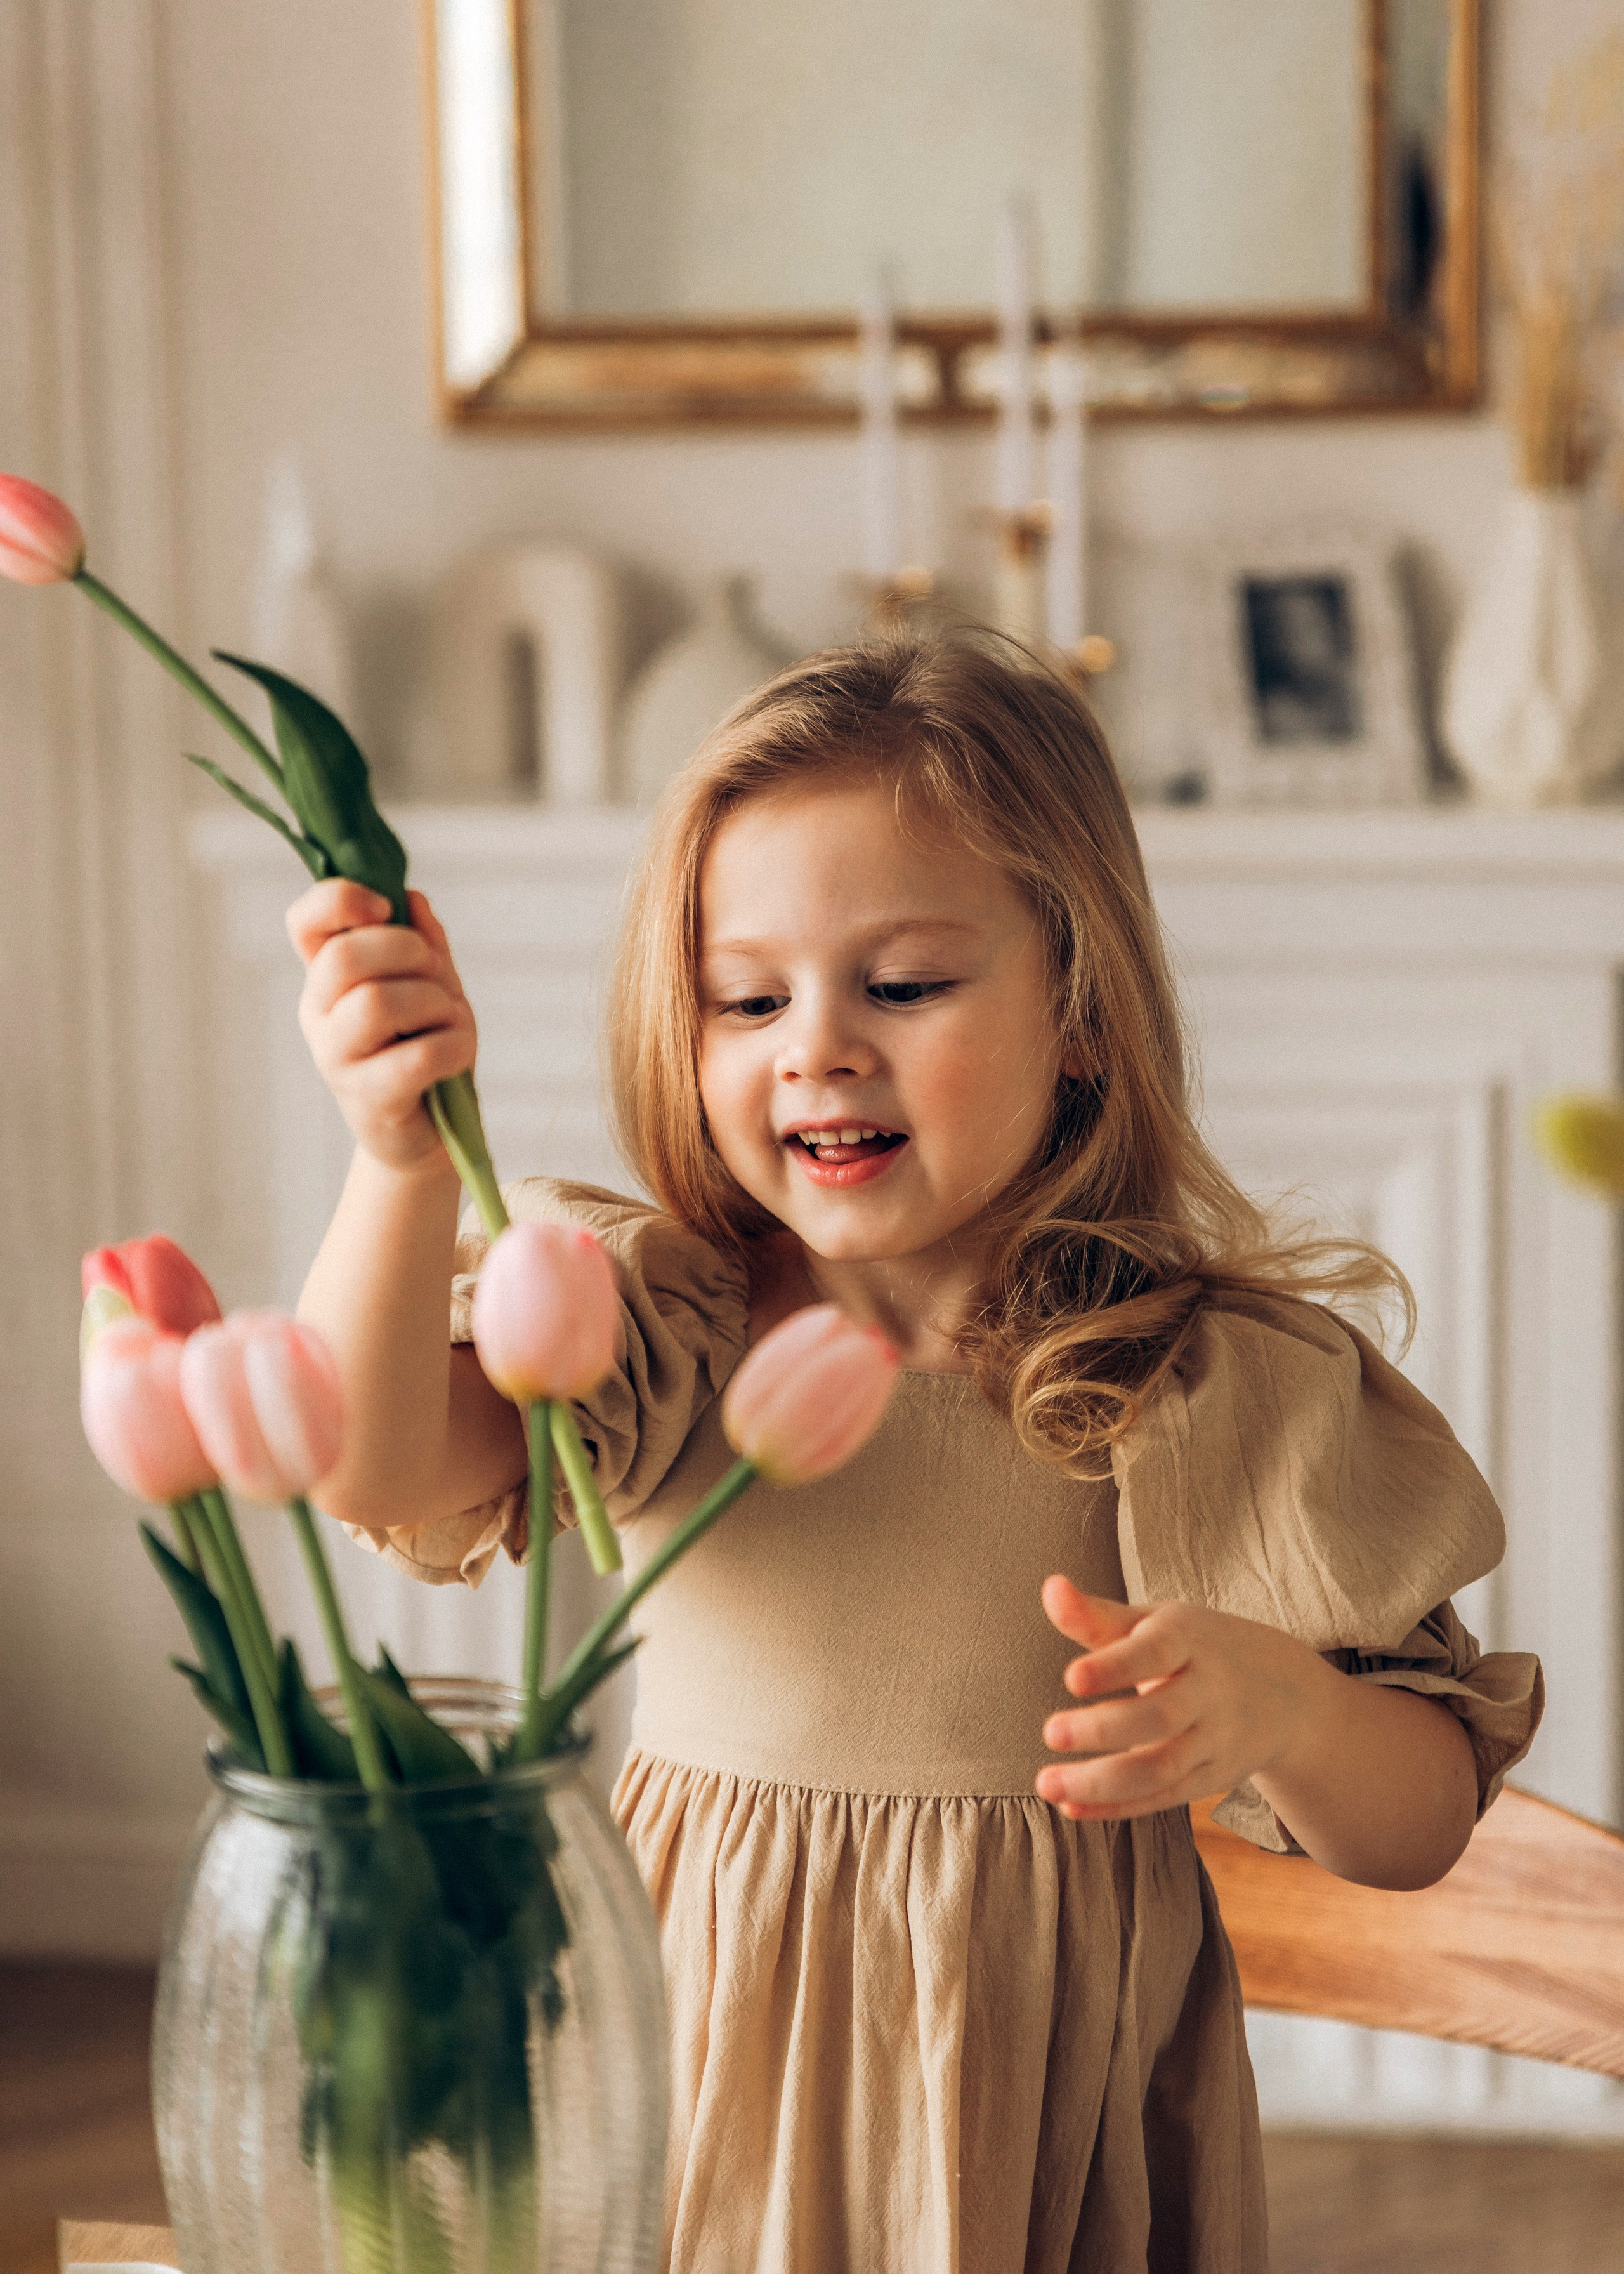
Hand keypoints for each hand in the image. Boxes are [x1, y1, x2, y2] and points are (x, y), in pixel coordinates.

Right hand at [288, 880, 476, 1175]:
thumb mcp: (432, 986)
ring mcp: (337, 1058)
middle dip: (407, 950)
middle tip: (436, 970)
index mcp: (327, 977)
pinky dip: (453, 1046)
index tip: (386, 907)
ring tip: (448, 1018)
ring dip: (433, 1001)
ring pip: (376, 1003)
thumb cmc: (426, 1049)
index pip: (305, 921)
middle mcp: (320, 1013)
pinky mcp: (369, 1099)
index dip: (341, 899)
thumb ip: (424, 943)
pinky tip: (459, 1053)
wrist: (430, 1132)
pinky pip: (416, 1056)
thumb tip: (414, 899)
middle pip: (344, 957)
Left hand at [1034, 1576, 1325, 1822]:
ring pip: (1161, 1769)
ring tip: (1048, 1784)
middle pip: (1160, 1717)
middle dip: (1104, 1729)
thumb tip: (1051, 1587)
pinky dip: (1117, 1807)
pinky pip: (1162, 1798)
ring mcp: (1213, 1740)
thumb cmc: (1196, 1646)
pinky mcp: (1210, 1778)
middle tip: (1050, 1731)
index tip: (1071, 1678)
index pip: (1154, 1653)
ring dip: (1102, 1783)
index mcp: (1188, 1641)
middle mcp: (1207, 1692)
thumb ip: (1098, 1615)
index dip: (1114, 1666)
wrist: (1286, 1691)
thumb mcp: (1155, 1622)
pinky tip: (1072, 1807)